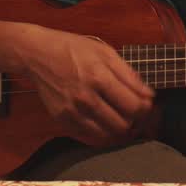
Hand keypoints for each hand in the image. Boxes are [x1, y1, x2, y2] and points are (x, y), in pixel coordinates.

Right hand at [21, 28, 154, 146]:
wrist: (37, 54)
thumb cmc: (73, 49)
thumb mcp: (104, 52)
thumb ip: (129, 75)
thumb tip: (149, 96)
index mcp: (99, 77)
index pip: (135, 106)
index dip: (147, 109)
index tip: (148, 104)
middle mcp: (86, 98)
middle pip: (124, 125)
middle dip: (135, 121)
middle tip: (136, 112)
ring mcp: (73, 112)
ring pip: (108, 135)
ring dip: (119, 128)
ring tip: (121, 116)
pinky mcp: (62, 120)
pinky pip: (90, 136)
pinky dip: (102, 131)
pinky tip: (104, 118)